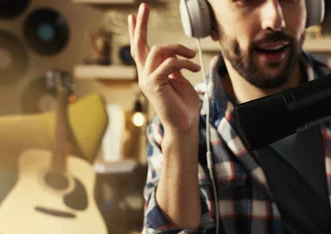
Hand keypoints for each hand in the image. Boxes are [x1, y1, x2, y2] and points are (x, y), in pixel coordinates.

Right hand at [128, 3, 202, 135]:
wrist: (185, 125)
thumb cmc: (185, 106)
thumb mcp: (180, 82)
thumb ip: (174, 69)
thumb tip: (175, 57)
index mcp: (150, 73)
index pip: (141, 49)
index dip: (138, 31)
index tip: (135, 15)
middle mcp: (145, 75)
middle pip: (139, 45)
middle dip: (142, 24)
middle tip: (144, 6)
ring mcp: (147, 80)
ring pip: (159, 50)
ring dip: (179, 49)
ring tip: (193, 56)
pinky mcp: (154, 84)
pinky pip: (169, 63)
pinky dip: (184, 62)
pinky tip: (195, 67)